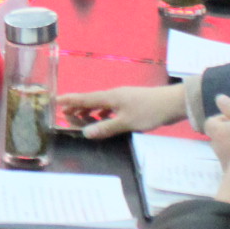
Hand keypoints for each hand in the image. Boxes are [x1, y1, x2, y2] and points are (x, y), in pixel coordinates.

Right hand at [58, 81, 186, 138]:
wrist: (173, 103)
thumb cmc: (149, 112)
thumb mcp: (127, 122)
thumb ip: (106, 128)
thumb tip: (86, 133)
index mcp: (110, 97)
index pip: (85, 98)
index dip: (70, 100)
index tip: (56, 100)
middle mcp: (114, 95)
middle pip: (91, 100)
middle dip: (77, 106)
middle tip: (65, 114)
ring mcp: (123, 98)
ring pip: (101, 104)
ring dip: (90, 110)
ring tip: (80, 117)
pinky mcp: (131, 103)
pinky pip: (110, 107)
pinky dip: (102, 112)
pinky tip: (103, 119)